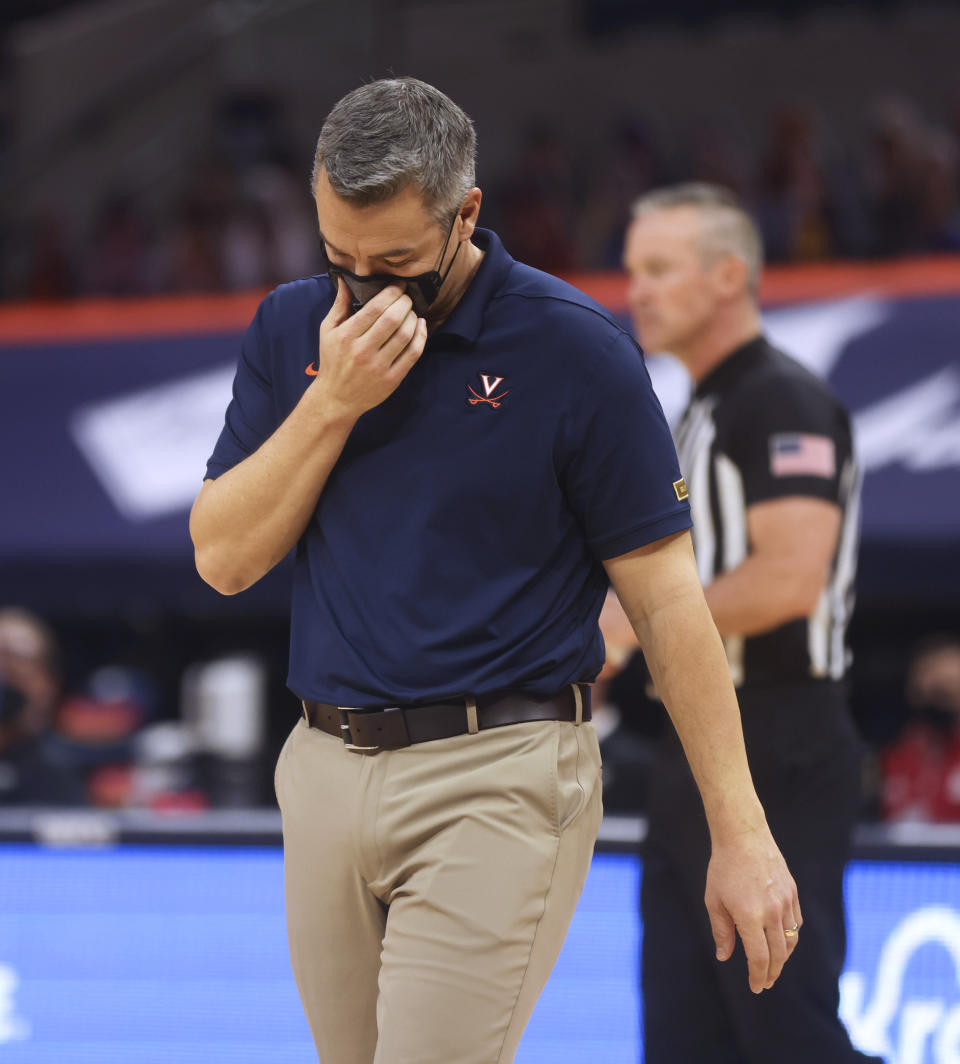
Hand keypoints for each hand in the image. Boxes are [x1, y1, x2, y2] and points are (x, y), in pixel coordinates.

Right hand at [311, 278, 427, 419]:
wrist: (336, 398)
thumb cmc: (332, 361)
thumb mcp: (327, 331)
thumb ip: (339, 305)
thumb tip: (346, 279)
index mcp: (347, 336)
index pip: (375, 307)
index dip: (392, 292)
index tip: (400, 285)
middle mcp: (363, 351)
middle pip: (393, 318)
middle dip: (405, 302)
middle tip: (408, 297)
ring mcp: (379, 366)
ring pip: (405, 334)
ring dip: (414, 317)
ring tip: (412, 311)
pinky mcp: (392, 379)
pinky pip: (413, 354)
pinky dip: (421, 337)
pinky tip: (420, 327)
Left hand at [705, 826, 801, 993]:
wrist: (743, 836)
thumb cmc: (723, 868)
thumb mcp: (714, 900)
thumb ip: (722, 931)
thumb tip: (724, 956)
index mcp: (750, 917)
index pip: (759, 958)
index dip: (758, 977)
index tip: (756, 987)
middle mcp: (772, 913)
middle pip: (779, 955)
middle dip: (772, 973)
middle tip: (766, 983)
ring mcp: (785, 902)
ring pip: (790, 941)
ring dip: (783, 958)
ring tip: (774, 966)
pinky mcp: (792, 892)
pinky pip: (796, 923)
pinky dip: (791, 937)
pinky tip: (782, 941)